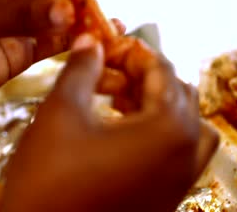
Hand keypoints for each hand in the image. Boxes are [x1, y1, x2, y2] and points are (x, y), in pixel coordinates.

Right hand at [0, 34, 218, 211]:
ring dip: (157, 105)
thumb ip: (82, 68)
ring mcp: (179, 182)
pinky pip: (177, 154)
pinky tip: (120, 132)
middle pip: (180, 96)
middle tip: (110, 71)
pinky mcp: (165, 200)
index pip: (162, 72)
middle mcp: (187, 156)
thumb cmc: (50, 175)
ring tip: (118, 100)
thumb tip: (91, 39)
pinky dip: (157, 134)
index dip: (133, 52)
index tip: (105, 46)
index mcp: (169, 129)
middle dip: (145, 77)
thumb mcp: (61, 111)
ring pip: (185, 127)